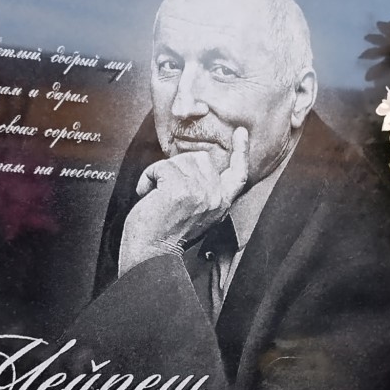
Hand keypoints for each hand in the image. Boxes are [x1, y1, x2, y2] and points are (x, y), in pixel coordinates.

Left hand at [118, 127, 250, 273]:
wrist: (151, 256)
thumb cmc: (166, 235)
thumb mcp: (197, 213)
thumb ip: (204, 191)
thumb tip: (197, 165)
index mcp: (221, 203)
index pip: (238, 173)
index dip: (241, 151)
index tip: (241, 133)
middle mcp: (215, 197)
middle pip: (199, 158)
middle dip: (177, 169)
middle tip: (167, 193)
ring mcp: (199, 193)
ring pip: (178, 161)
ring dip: (160, 175)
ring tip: (157, 197)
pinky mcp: (180, 190)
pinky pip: (160, 168)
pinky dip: (147, 179)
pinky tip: (148, 196)